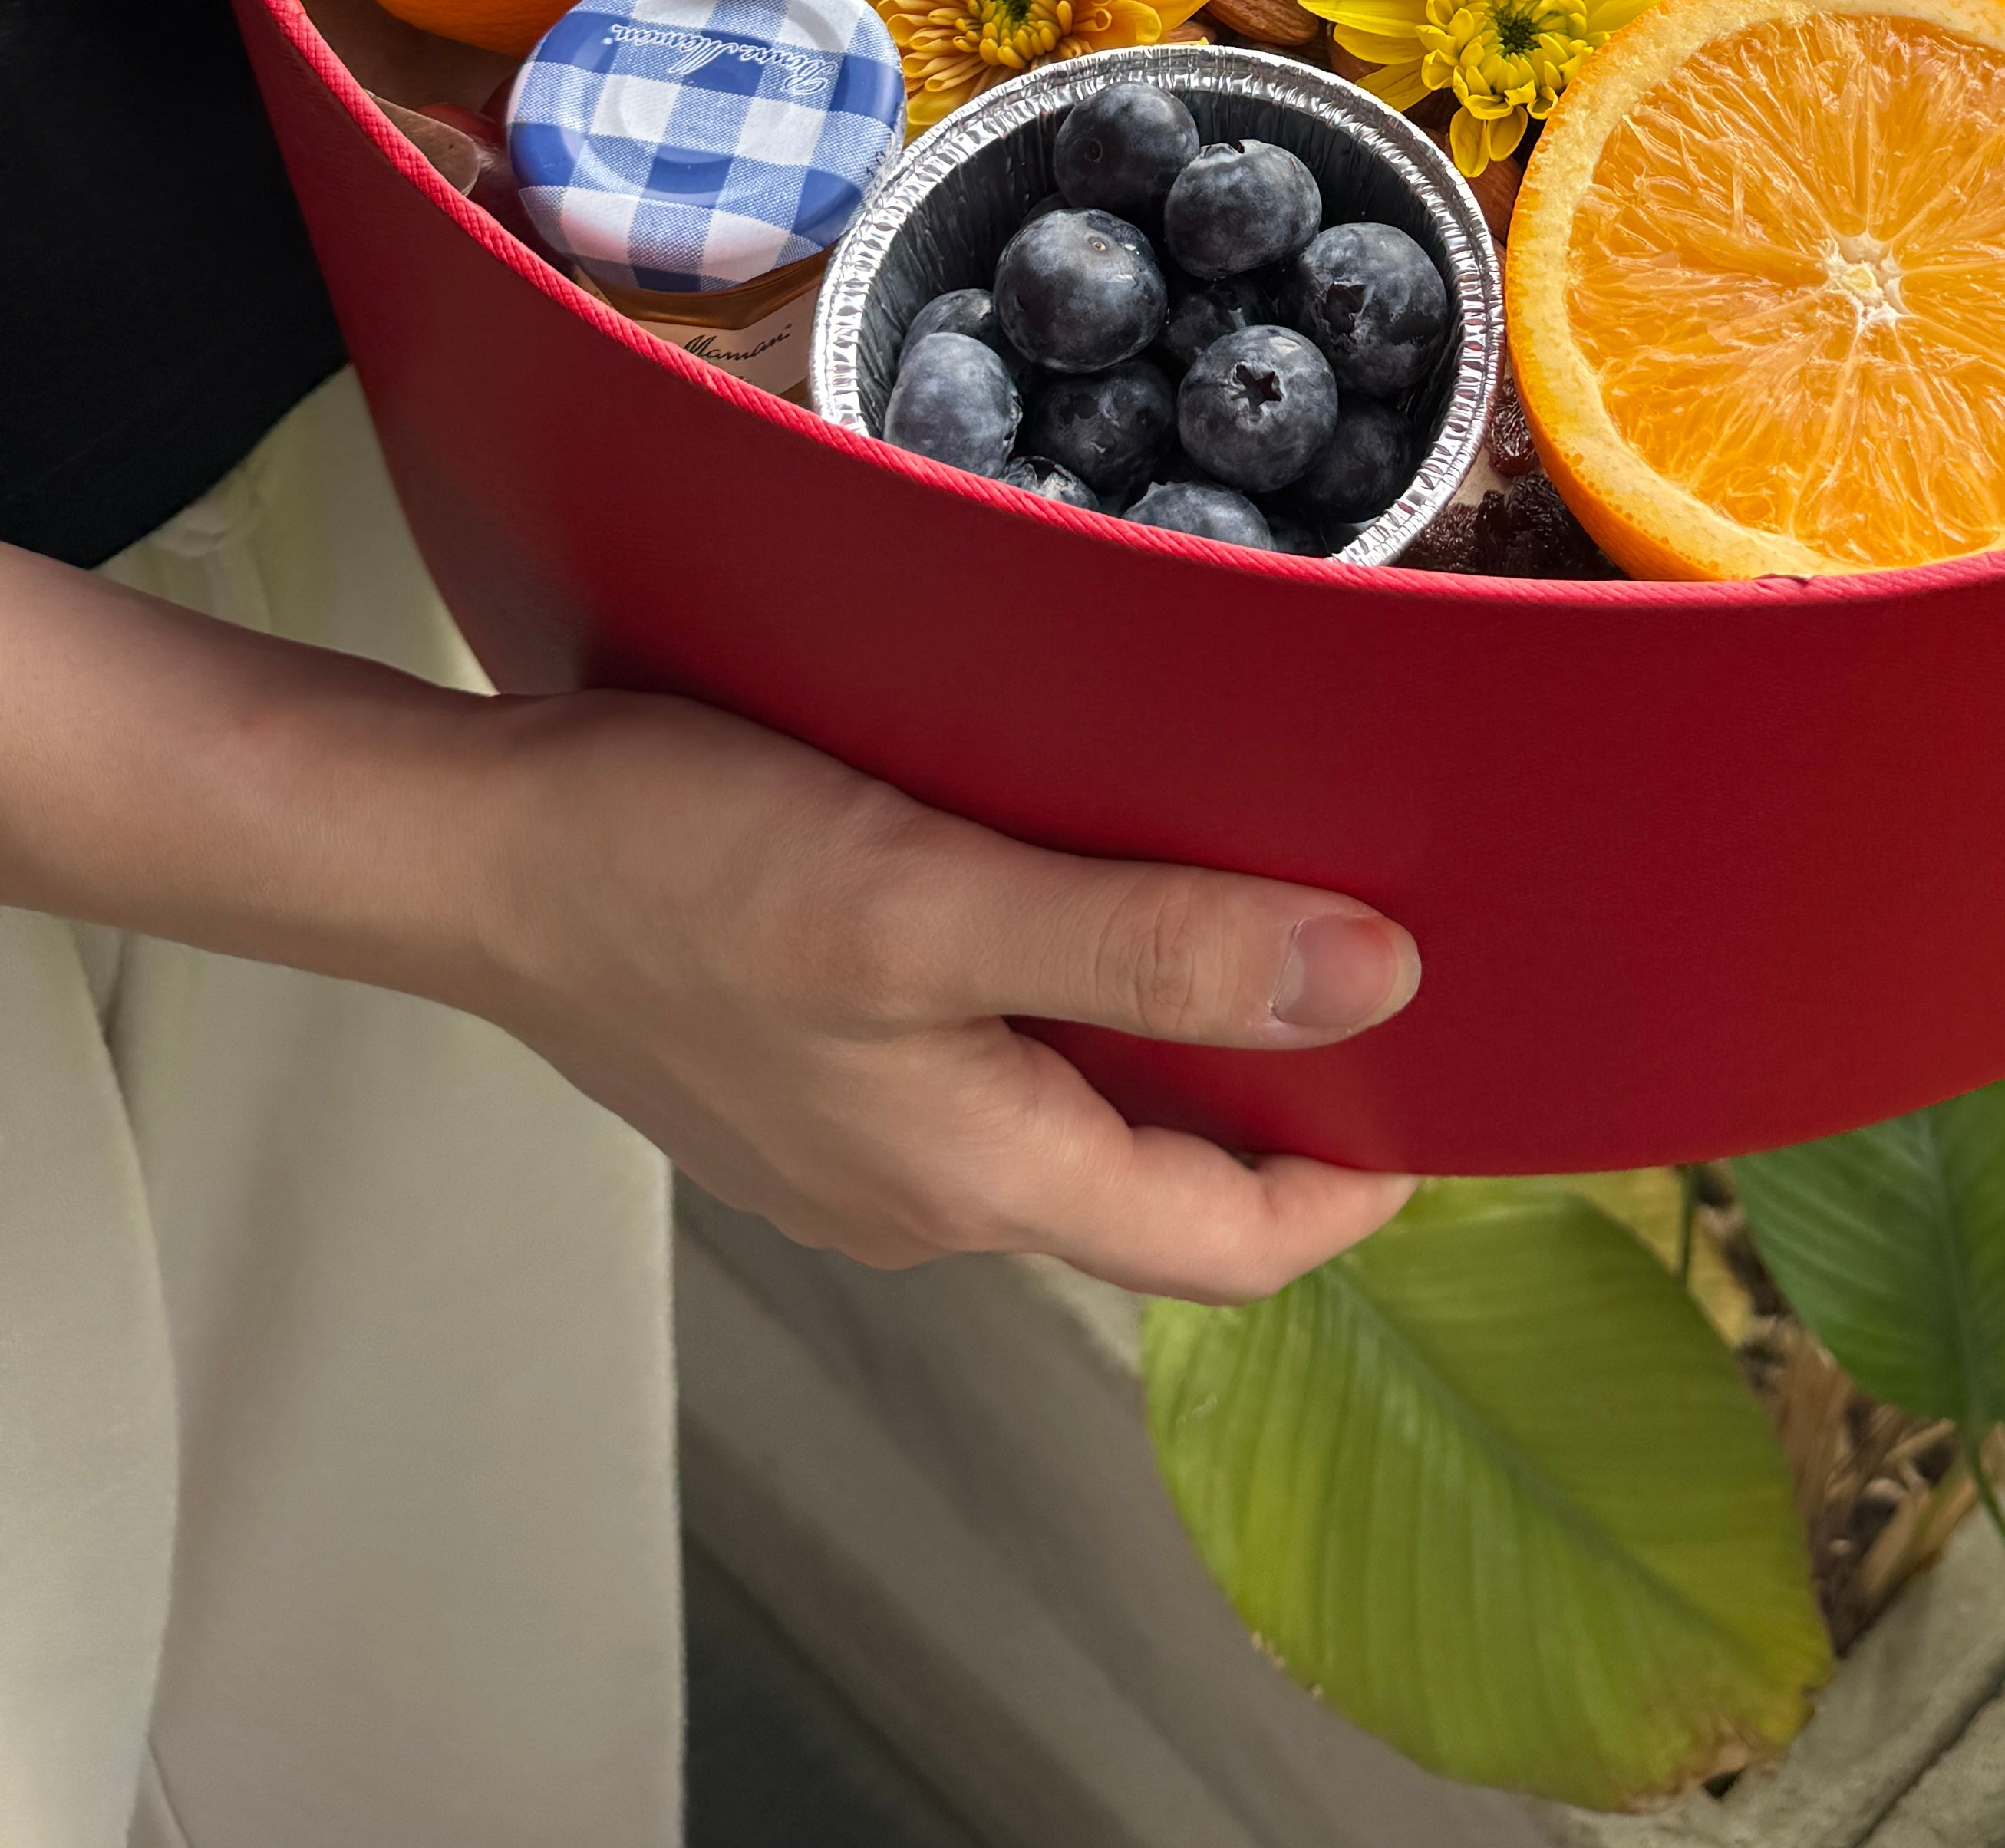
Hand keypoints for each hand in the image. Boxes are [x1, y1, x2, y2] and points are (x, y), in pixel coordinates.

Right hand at [0, 546, 1415, 1304]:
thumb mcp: (935, 898)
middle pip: (1158, 1182)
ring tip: (1247, 899)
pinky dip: (1063, 993)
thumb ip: (1152, 948)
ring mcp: (855, 1136)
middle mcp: (925, 1191)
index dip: (1358, 1178)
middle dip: (1278, 1097)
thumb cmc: (676, 865)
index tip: (1448, 1073)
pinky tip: (1069, 881)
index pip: (1230, 1244)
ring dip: (1169, 1031)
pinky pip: (982, 1059)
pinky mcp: (804, 1064)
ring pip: (1071, 1114)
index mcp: (975, 1176)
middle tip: (1369, 960)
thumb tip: (1367, 983)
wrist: (466, 849)